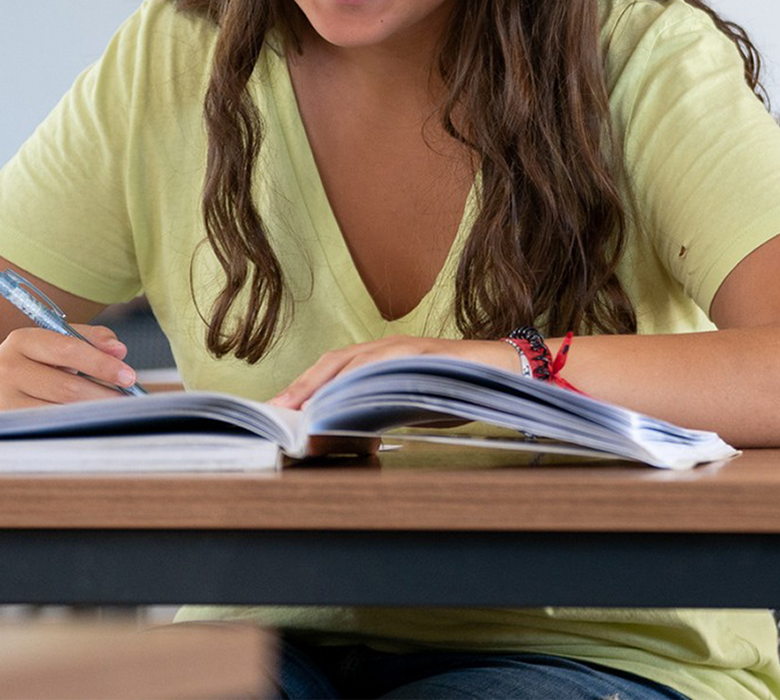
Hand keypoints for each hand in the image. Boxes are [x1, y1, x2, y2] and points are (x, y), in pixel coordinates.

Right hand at [0, 324, 130, 412]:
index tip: (129, 376)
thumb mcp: (53, 341)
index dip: (102, 364)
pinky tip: (88, 423)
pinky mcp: (3, 425)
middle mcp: (7, 369)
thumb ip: (89, 338)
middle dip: (104, 395)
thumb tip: (120, 350)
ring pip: (58, 412)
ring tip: (113, 411)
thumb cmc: (31, 362)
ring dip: (91, 413)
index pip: (68, 350)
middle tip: (129, 400)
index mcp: (22, 340)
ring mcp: (1, 401)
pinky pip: (47, 428)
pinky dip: (72, 425)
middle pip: (66, 387)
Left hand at [271, 335, 518, 408]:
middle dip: (302, 386)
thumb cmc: (459, 387)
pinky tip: (339, 399)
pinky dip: (356, 381)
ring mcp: (404, 348)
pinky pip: (380, 365)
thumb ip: (382, 410)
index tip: (279, 410)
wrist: (503, 370)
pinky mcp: (419, 353)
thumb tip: (342, 433)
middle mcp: (389, 346)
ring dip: (320, 385)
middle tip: (276, 411)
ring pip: (351, 361)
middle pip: (334, 361)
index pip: (334, 368)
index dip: (304, 386)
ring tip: (297, 408)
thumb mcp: (412, 402)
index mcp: (384, 356)